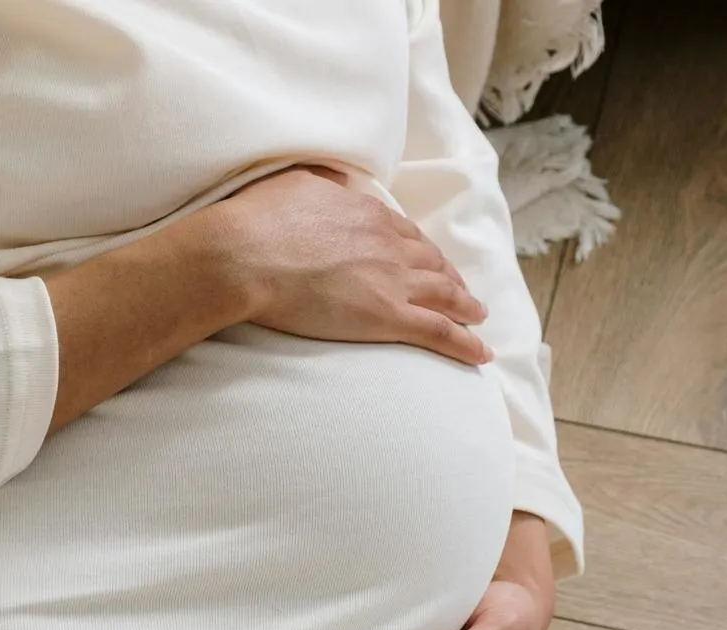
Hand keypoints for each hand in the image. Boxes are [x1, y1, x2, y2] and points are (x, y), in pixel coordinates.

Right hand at [216, 166, 491, 364]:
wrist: (245, 255)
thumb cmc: (258, 220)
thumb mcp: (295, 182)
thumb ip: (322, 184)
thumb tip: (332, 180)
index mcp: (367, 213)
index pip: (406, 233)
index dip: (422, 249)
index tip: (429, 260)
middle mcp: (389, 244)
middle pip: (432, 262)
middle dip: (451, 278)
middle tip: (462, 292)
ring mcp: (392, 281)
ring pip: (444, 295)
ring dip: (466, 307)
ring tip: (478, 317)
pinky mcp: (387, 317)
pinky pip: (438, 332)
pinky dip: (465, 343)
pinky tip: (481, 353)